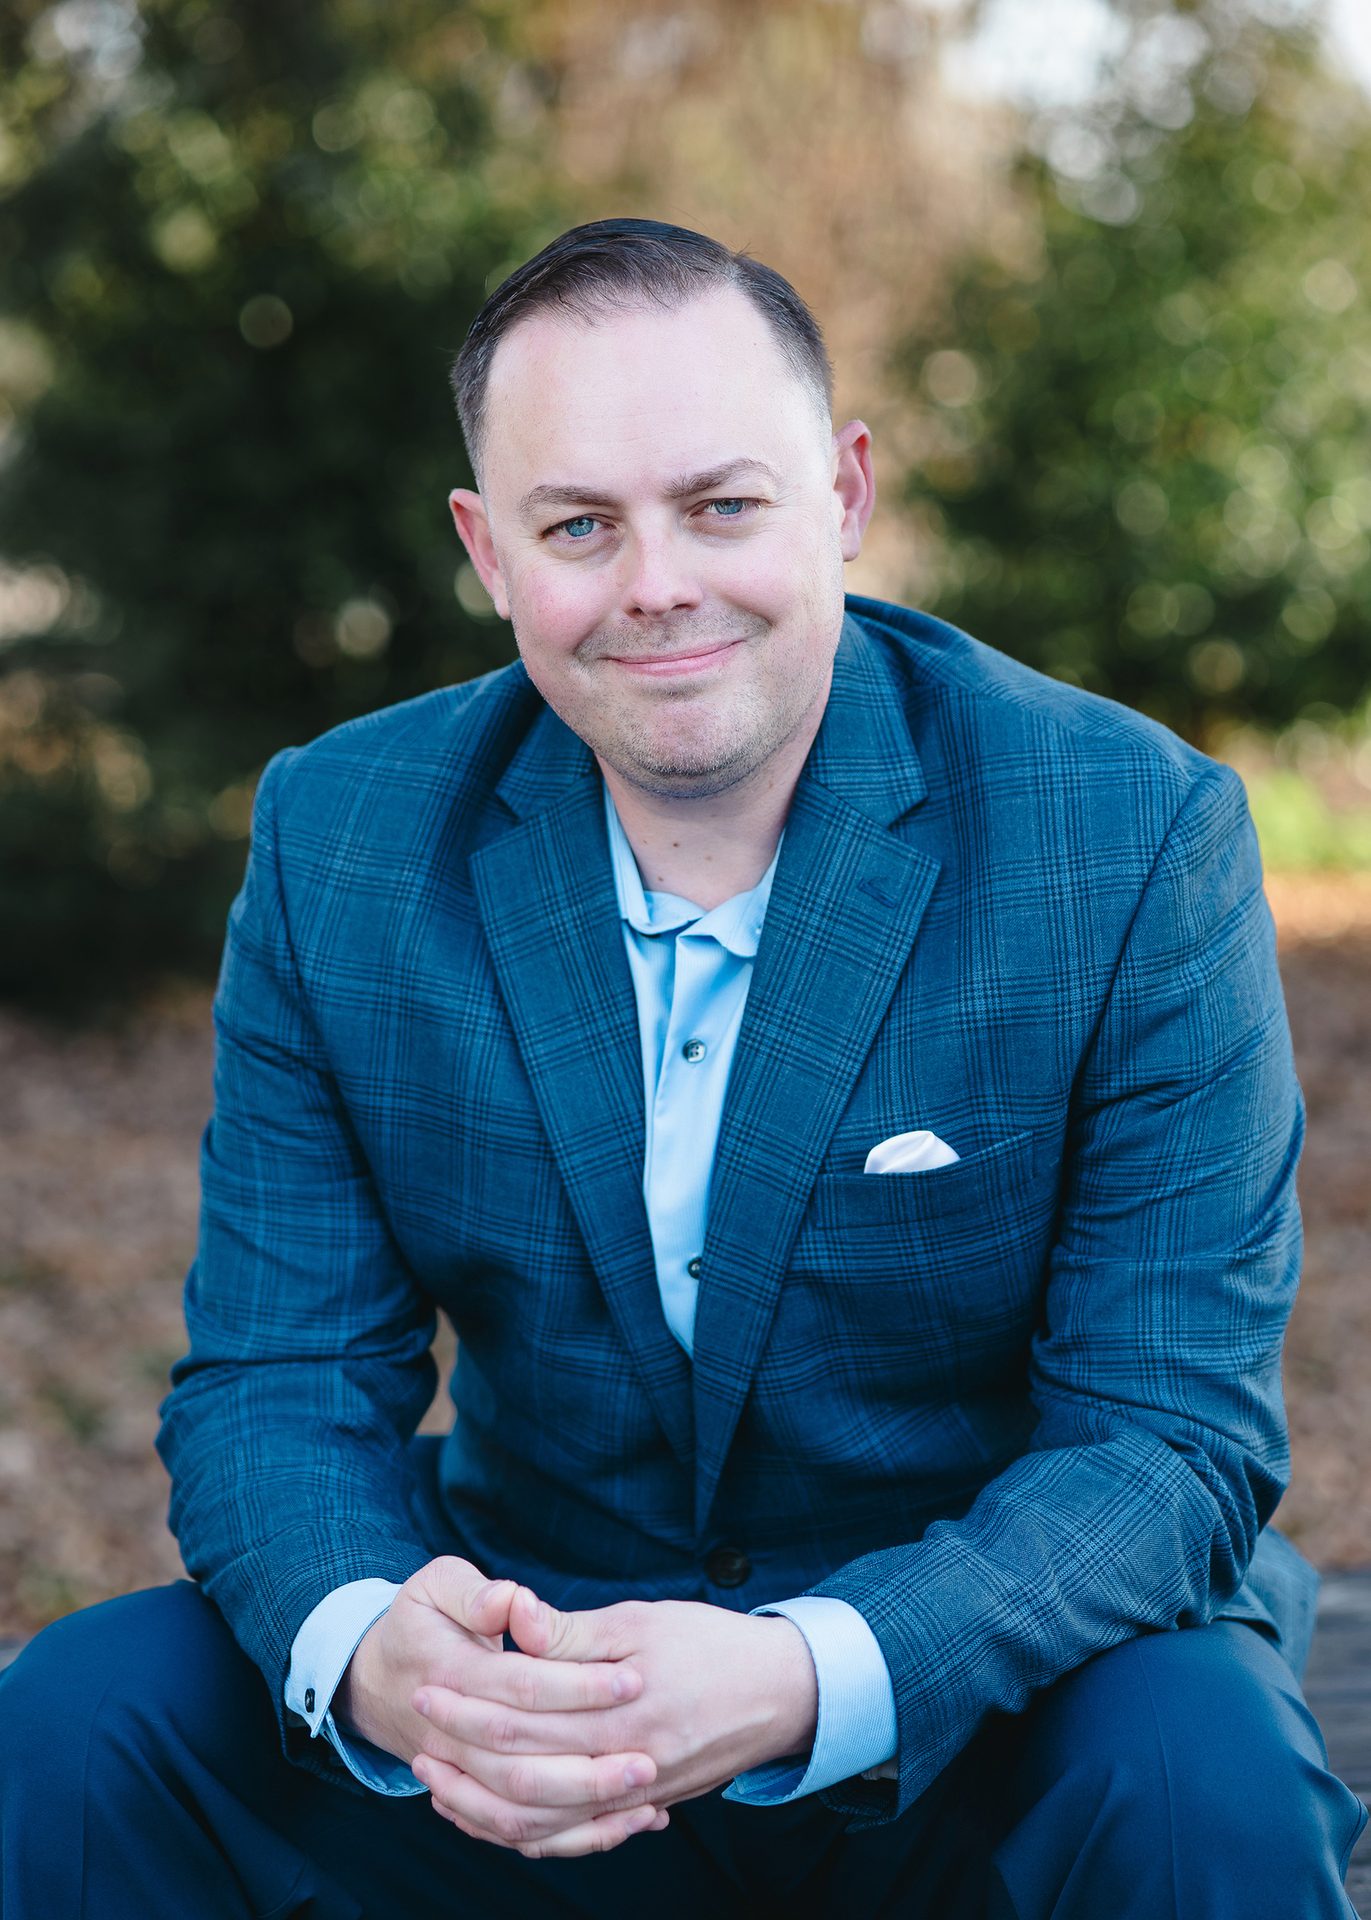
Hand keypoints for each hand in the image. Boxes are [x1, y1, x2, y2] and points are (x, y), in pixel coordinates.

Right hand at [334, 1557, 667, 1856]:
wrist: (378, 1679)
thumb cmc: (421, 1621)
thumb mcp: (435, 1586)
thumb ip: (474, 1593)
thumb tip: (512, 1600)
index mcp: (450, 1675)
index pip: (523, 1687)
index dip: (577, 1685)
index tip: (633, 1680)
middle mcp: (451, 1740)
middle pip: (523, 1769)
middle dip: (590, 1768)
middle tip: (649, 1757)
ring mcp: (461, 1777)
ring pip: (522, 1815)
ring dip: (586, 1811)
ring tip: (646, 1796)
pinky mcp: (475, 1799)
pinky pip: (521, 1835)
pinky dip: (573, 1838)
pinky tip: (627, 1822)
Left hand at [411, 1590, 817, 1838]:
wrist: (779, 1693)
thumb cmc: (709, 1644)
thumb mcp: (642, 1620)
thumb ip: (574, 1631)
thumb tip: (515, 1616)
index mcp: (618, 1709)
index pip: (523, 1715)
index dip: (469, 1700)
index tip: (427, 1682)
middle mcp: (622, 1763)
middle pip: (521, 1772)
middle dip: (462, 1749)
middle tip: (419, 1725)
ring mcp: (632, 1796)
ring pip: (540, 1820)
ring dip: (480, 1804)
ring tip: (437, 1781)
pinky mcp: (641, 1808)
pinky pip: (572, 1837)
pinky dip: (525, 1833)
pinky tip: (491, 1817)